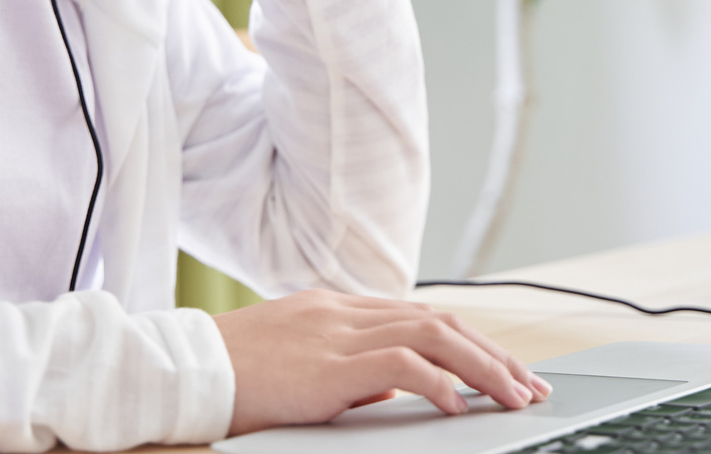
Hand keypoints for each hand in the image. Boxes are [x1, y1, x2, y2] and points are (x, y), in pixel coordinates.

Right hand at [212, 289, 552, 435]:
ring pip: (433, 334)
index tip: (504, 367)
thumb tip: (393, 388)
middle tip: (529, 384)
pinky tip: (461, 403)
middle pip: (440, 320)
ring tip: (513, 395)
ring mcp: (338, 332)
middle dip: (492, 352)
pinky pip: (400, 364)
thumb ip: (346, 367)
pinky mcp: (329, 363)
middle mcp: (345, 311)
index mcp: (338, 308)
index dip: (471, 339)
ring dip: (483, 365)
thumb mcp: (299, 364)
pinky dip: (439, 381)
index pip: (423, 315)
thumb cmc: (230, 374)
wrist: (181, 370)